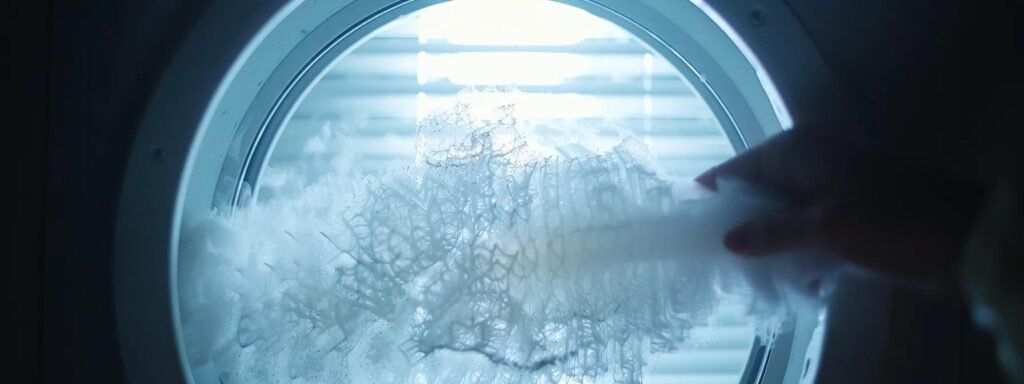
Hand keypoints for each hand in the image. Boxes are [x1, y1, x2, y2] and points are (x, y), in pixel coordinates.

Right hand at [696, 128, 983, 289]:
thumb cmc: (889, 221)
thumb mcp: (825, 227)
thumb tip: (728, 240)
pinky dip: (803, 254)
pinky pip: (809, 233)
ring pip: (783, 217)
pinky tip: (802, 282)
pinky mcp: (849, 215)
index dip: (713, 196)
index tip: (688, 224)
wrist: (964, 238)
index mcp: (799, 150)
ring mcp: (831, 188)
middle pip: (759, 194)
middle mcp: (810, 162)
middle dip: (743, 227)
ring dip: (774, 246)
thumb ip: (772, 233)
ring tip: (760, 276)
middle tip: (723, 259)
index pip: (739, 168)